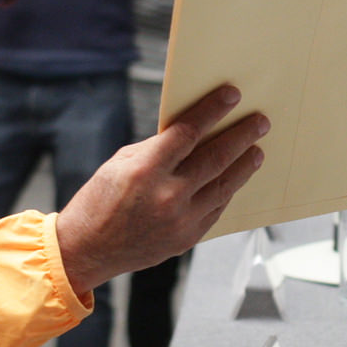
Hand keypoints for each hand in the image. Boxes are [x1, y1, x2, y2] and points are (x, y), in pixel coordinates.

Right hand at [54, 85, 268, 294]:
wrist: (86, 250)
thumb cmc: (98, 202)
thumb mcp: (119, 164)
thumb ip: (157, 149)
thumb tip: (191, 134)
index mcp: (145, 171)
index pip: (189, 132)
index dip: (213, 111)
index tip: (232, 96)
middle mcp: (167, 196)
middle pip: (216, 159)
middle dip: (241, 137)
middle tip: (260, 122)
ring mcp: (180, 221)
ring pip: (224, 186)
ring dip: (244, 166)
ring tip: (257, 150)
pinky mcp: (186, 239)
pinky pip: (216, 209)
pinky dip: (228, 191)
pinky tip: (235, 179)